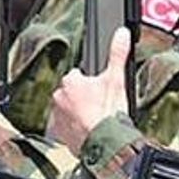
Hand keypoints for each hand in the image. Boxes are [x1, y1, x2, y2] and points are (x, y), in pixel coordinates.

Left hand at [46, 27, 130, 154]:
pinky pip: (66, 127)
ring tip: (95, 120)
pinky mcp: (59, 133)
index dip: (91, 82)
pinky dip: (75, 128)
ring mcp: (57, 117)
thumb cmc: (108, 113)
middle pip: (72, 93)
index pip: (79, 75)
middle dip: (83, 98)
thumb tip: (121, 33)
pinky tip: (89, 130)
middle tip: (100, 106)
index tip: (100, 91)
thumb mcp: (117, 80)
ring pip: (68, 109)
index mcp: (71, 82)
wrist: (104, 145)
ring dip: (78, 113)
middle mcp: (59, 97)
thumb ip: (117, 54)